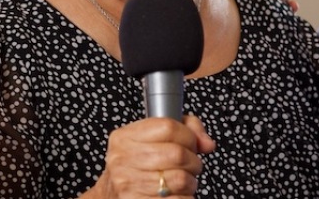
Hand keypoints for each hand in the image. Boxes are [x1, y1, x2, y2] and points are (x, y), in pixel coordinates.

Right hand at [91, 115, 215, 197]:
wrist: (112, 197)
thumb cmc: (136, 167)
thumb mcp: (150, 141)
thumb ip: (184, 129)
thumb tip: (207, 143)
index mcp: (124, 138)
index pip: (168, 127)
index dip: (188, 136)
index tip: (190, 144)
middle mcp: (122, 160)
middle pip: (178, 154)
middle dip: (193, 162)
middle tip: (189, 166)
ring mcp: (129, 184)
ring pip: (180, 179)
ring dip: (190, 182)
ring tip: (181, 182)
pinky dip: (184, 197)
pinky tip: (175, 194)